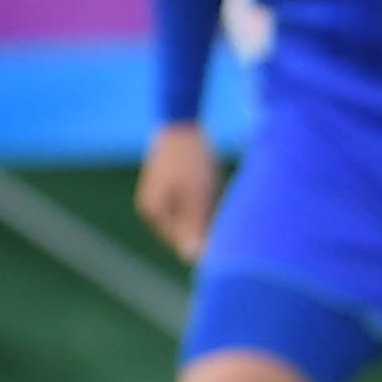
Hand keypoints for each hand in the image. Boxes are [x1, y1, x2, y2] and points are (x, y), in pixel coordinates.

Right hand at [136, 123, 221, 262]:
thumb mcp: (196, 196)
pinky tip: (214, 190)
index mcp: (155, 213)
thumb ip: (194, 228)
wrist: (183, 123)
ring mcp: (160, 195)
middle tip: (227, 219)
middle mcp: (153, 207)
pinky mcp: (170, 184)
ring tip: (219, 199)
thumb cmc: (191, 161)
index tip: (227, 239)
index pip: (183, 243)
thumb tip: (193, 258)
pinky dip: (202, 202)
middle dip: (205, 229)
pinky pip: (188, 203)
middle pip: (184, 230)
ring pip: (188, 217)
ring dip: (205, 215)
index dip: (206, 244)